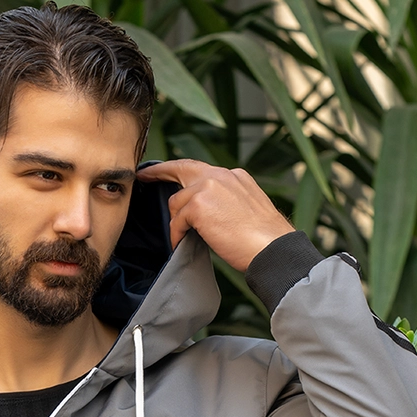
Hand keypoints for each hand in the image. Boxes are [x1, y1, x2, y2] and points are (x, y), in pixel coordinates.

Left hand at [135, 160, 294, 270]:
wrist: (272, 248)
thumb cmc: (262, 239)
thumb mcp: (245, 209)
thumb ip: (224, 202)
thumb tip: (202, 215)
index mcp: (233, 176)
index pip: (200, 168)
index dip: (179, 168)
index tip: (162, 170)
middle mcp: (221, 175)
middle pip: (181, 169)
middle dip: (160, 171)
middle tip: (144, 176)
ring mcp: (209, 187)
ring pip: (177, 202)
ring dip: (176, 222)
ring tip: (182, 238)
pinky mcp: (199, 205)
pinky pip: (177, 220)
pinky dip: (177, 234)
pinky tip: (181, 243)